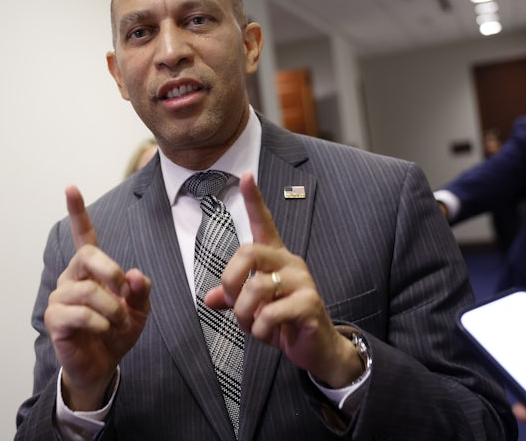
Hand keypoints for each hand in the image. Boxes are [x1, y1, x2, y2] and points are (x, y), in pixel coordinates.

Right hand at [44, 185, 150, 410]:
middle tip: (125, 291)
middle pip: (88, 255)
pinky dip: (100, 324)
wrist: (103, 366)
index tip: (71, 187)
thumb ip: (140, 290)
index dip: (78, 212)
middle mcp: (71, 278)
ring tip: (119, 323)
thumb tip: (135, 274)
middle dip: (112, 271)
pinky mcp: (55, 319)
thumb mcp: (140, 310)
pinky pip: (80, 314)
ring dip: (112, 309)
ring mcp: (60, 298)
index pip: (83, 236)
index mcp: (91, 270)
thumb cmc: (117, 332)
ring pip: (88, 291)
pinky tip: (104, 332)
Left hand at [204, 172, 362, 387]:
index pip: (265, 222)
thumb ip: (232, 299)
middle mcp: (290, 263)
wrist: (317, 349)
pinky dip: (260, 329)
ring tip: (253, 325)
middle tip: (233, 303)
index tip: (246, 175)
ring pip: (257, 287)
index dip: (254, 200)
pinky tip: (268, 334)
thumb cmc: (283, 324)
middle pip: (248, 252)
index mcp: (276, 259)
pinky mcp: (310, 304)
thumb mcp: (253, 310)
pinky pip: (270, 313)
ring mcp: (302, 282)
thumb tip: (208, 298)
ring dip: (244, 313)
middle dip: (230, 280)